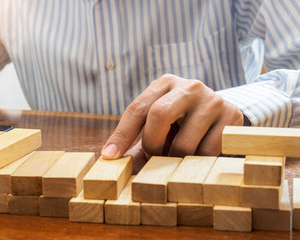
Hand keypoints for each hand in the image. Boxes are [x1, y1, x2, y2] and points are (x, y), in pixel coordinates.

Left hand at [101, 74, 243, 161]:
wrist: (223, 112)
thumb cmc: (181, 120)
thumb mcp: (160, 122)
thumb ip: (139, 140)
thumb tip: (115, 162)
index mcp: (165, 83)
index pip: (137, 108)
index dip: (121, 135)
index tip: (110, 157)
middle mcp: (189, 86)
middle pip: (159, 115)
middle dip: (151, 144)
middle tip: (152, 157)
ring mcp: (212, 101)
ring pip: (183, 142)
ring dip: (174, 160)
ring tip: (176, 157)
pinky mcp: (231, 118)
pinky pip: (206, 153)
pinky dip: (196, 163)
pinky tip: (196, 156)